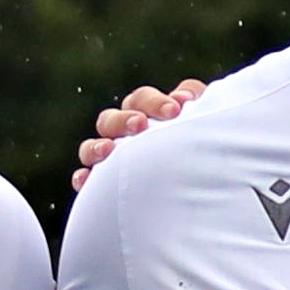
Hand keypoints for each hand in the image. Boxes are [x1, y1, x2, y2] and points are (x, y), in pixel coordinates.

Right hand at [71, 78, 207, 188]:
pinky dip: (83, 178)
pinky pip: (84, 180)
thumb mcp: (207, 122)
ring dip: (96, 146)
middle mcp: (122, 135)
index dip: (154, 102)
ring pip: (90, 147)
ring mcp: (109, 161)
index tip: (174, 111)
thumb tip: (182, 97)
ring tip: (108, 150)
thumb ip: (196, 100)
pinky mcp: (102, 187)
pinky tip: (86, 180)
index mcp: (145, 115)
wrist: (203, 191)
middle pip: (109, 119)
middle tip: (140, 125)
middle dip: (123, 120)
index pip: (140, 100)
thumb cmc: (203, 150)